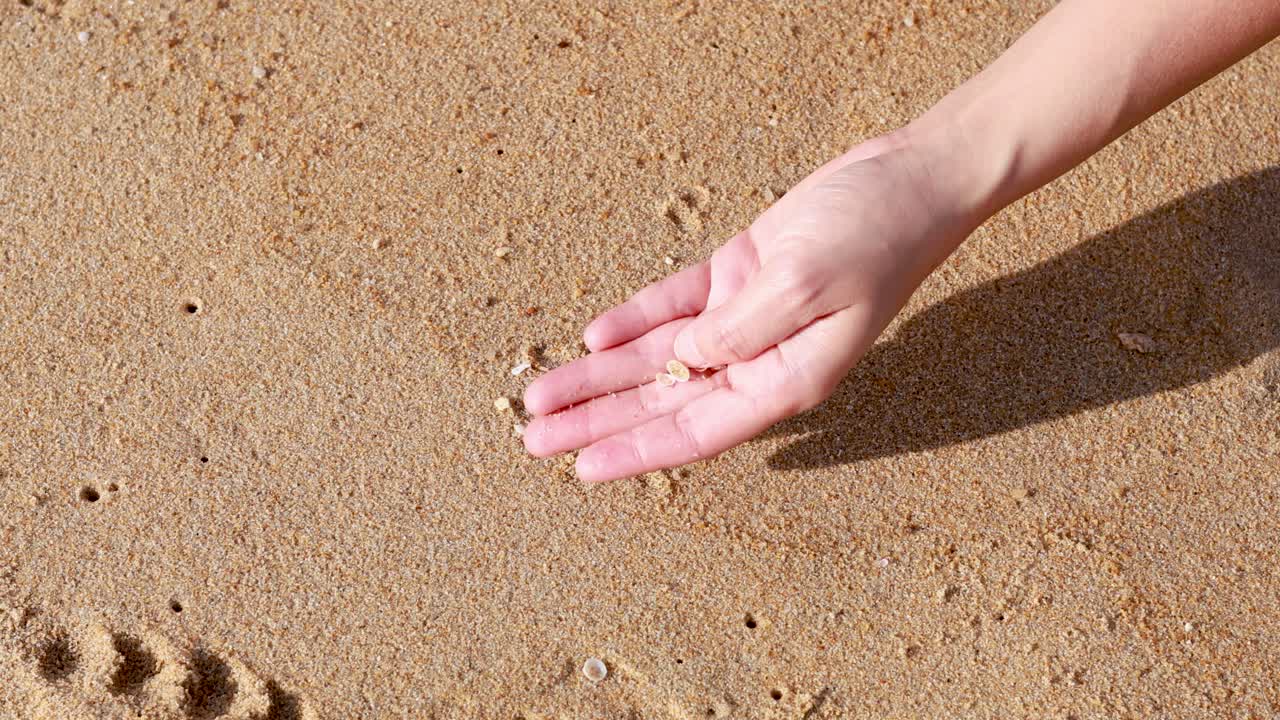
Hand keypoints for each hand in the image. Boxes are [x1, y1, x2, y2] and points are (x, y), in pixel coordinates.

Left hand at [522, 131, 975, 482]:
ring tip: (541, 392)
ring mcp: (745, 318)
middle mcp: (760, 360)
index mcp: (785, 380)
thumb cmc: (873, 236)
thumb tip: (686, 359)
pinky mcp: (739, 278)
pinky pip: (675, 306)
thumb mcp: (803, 283)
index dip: (636, 451)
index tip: (581, 470)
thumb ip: (739, 328)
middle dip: (598, 419)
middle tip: (533, 439)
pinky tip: (593, 335)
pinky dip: (636, 319)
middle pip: (663, 400)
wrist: (909, 178)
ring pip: (658, 357)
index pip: (696, 430)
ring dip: (600, 374)